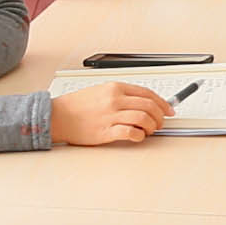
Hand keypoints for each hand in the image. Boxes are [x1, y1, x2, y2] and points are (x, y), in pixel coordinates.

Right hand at [51, 82, 171, 145]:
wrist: (57, 115)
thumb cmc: (77, 105)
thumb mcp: (101, 91)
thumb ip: (122, 95)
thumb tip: (143, 102)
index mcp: (115, 88)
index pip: (147, 93)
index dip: (162, 103)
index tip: (168, 109)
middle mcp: (114, 100)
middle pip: (149, 106)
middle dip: (160, 116)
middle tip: (161, 123)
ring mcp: (110, 116)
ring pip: (143, 119)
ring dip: (152, 127)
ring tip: (149, 131)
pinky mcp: (105, 131)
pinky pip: (130, 133)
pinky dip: (139, 136)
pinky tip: (138, 136)